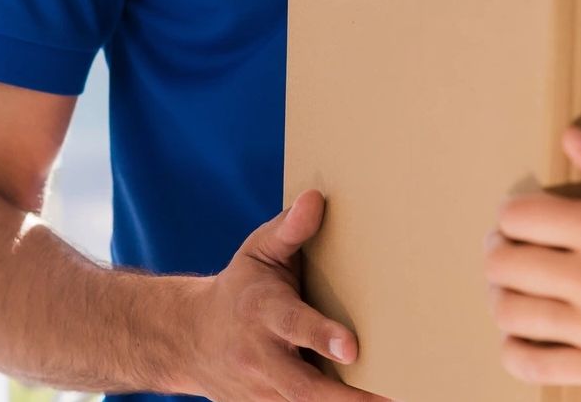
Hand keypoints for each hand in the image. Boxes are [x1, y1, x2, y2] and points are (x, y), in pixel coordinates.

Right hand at [187, 190, 390, 401]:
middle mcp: (260, 356)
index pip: (293, 325)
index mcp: (262, 310)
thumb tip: (315, 198)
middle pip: (303, 385)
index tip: (352, 348)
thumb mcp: (258, 251)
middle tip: (390, 396)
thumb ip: (289, 229)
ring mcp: (260, 390)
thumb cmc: (240, 287)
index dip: (321, 337)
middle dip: (344, 397)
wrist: (189, 337)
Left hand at [484, 128, 580, 401]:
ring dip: (500, 298)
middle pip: (505, 264)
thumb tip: (570, 137)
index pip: (520, 218)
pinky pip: (535, 365)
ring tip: (511, 291)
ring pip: (512, 313)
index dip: (509, 215)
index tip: (519, 220)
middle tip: (506, 252)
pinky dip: (513, 351)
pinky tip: (518, 339)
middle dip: (498, 253)